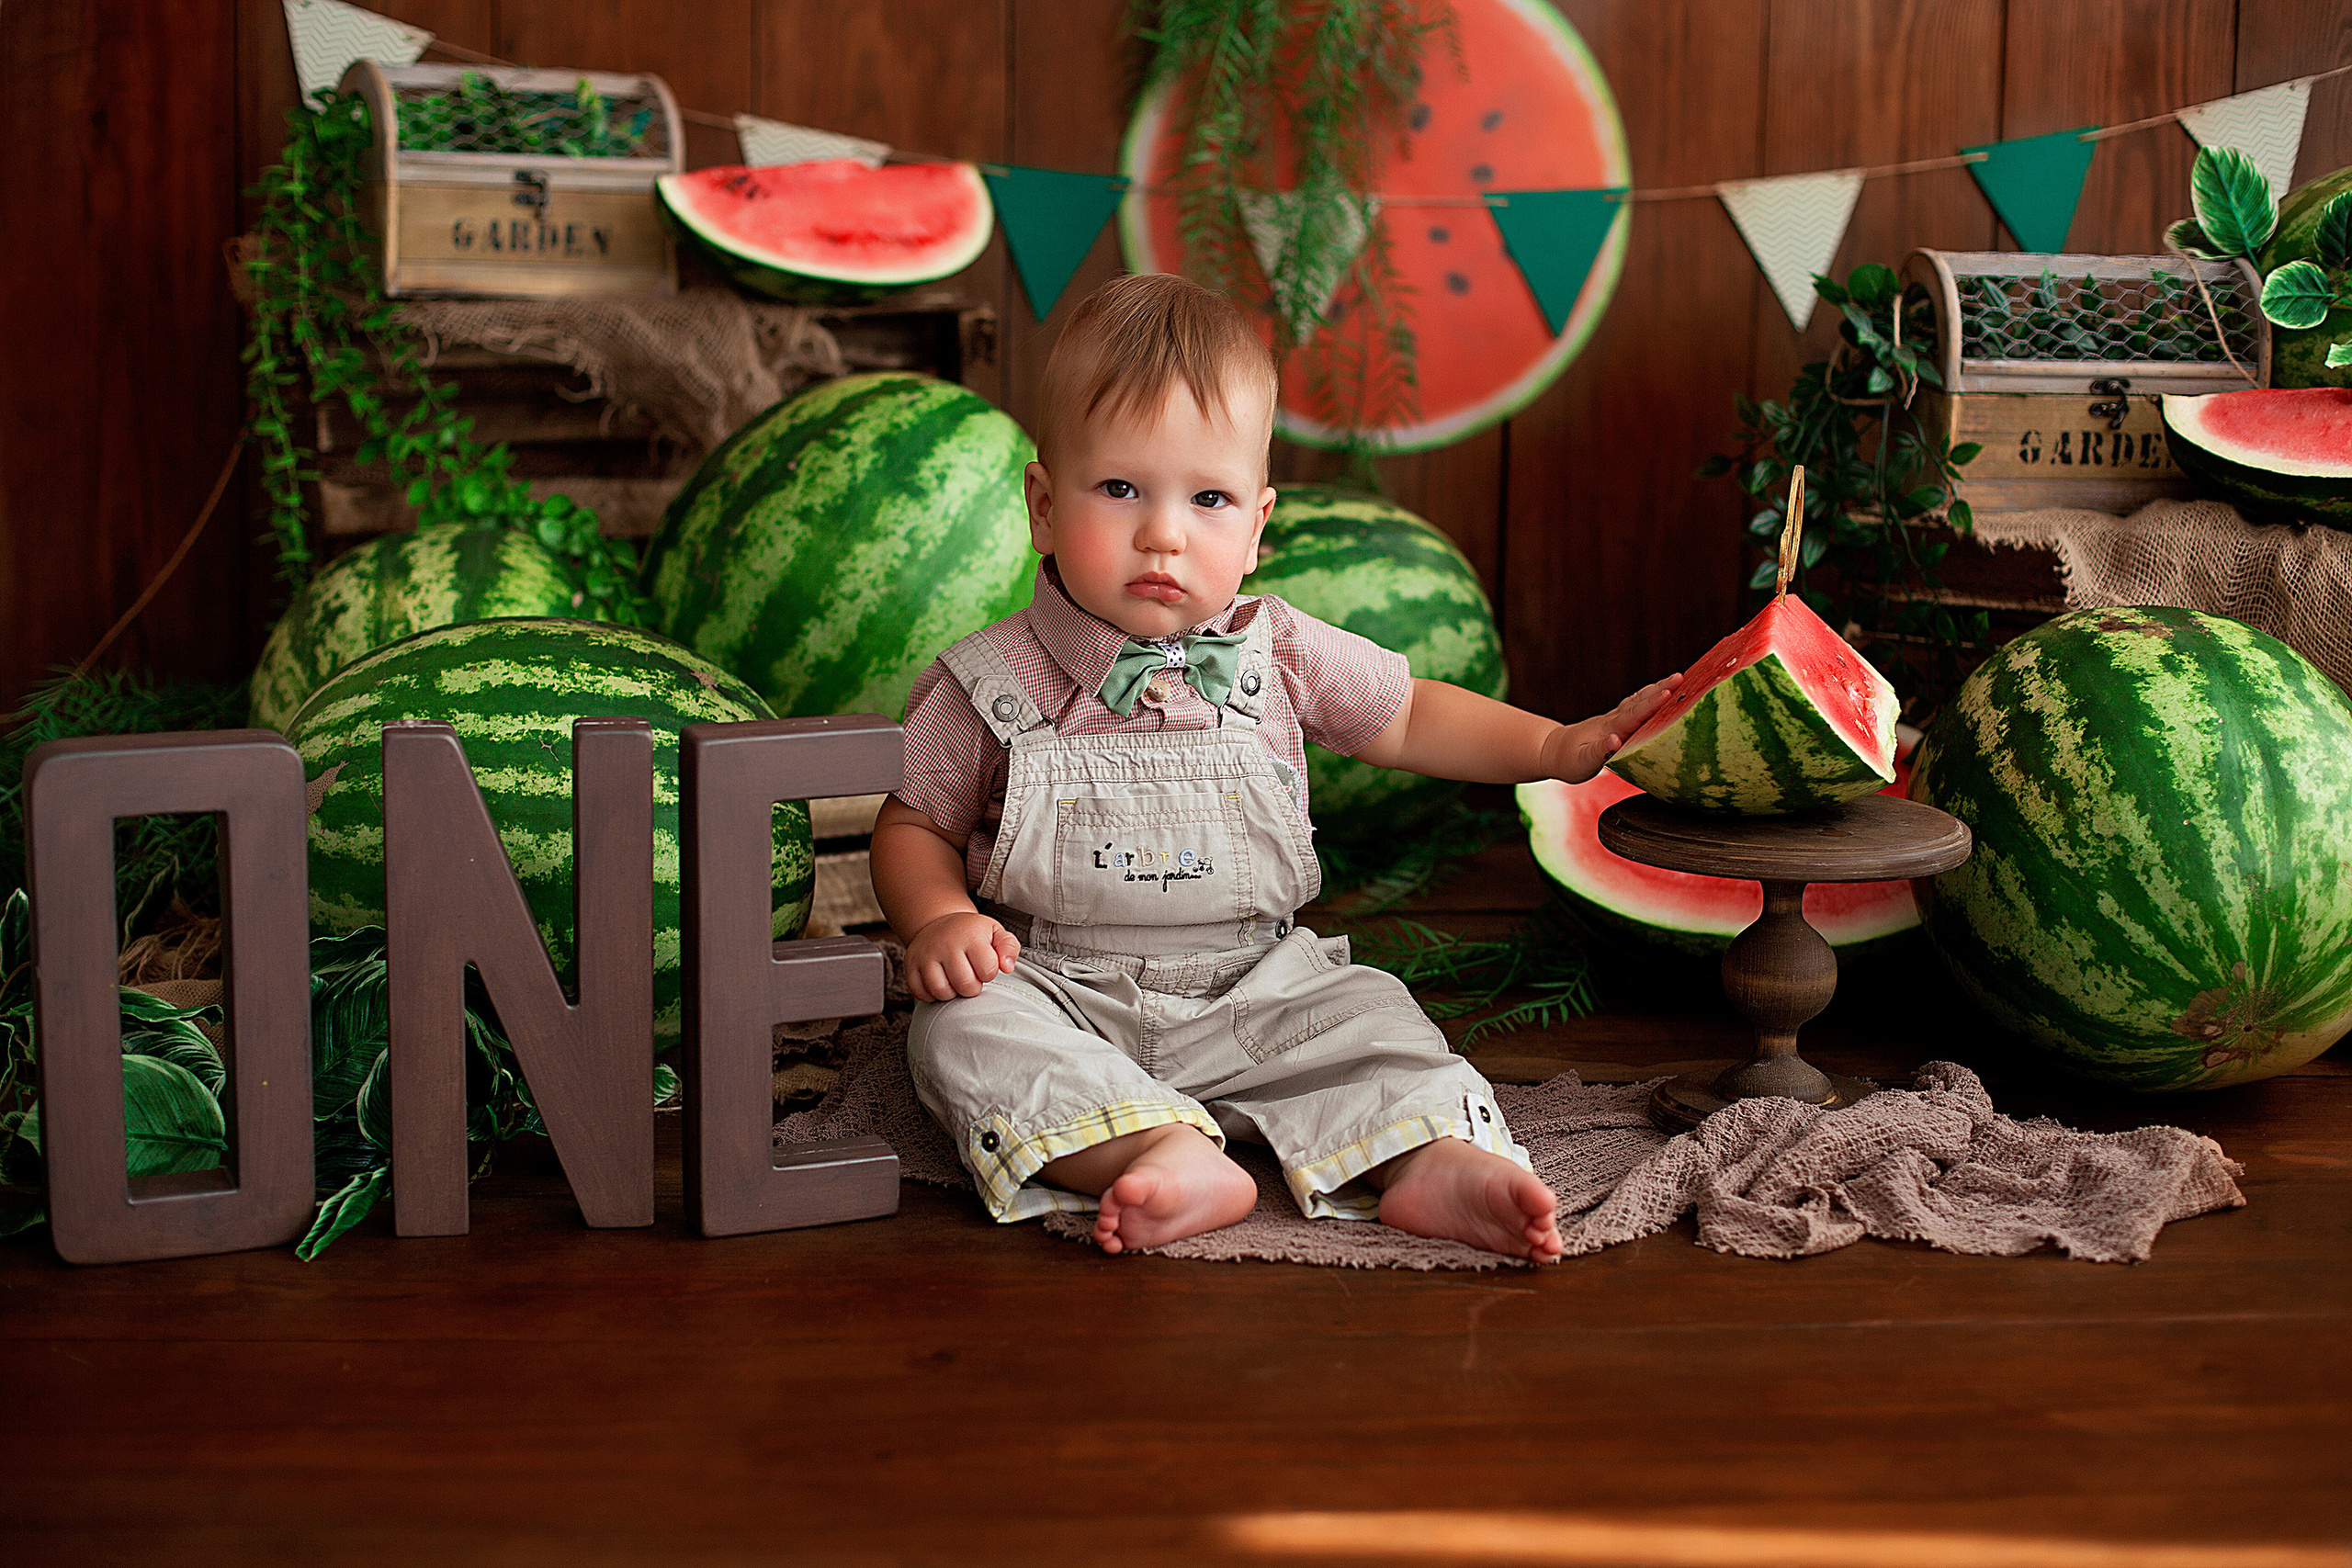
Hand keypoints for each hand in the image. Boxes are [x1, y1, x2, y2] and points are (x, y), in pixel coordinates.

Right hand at [905, 911, 1020, 1001]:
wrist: (939, 923)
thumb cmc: (971, 933)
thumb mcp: (995, 932)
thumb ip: (1009, 947)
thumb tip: (1007, 967)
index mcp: (970, 936)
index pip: (987, 970)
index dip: (989, 973)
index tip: (984, 966)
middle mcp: (946, 944)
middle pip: (965, 984)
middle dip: (972, 988)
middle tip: (971, 977)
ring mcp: (925, 955)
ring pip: (940, 991)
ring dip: (952, 993)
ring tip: (955, 981)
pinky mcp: (910, 965)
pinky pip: (920, 993)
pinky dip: (931, 995)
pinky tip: (940, 983)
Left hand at [1542, 672, 1683, 783]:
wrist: (1556, 750)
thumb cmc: (1569, 760)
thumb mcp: (1580, 762)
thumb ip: (1598, 753)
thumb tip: (1615, 741)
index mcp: (1610, 729)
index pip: (1634, 715)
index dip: (1651, 704)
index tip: (1668, 693)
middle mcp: (1615, 719)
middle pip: (1641, 701)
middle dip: (1661, 689)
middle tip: (1682, 677)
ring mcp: (1617, 717)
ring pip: (1640, 699)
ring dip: (1659, 688)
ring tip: (1681, 678)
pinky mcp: (1619, 719)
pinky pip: (1639, 704)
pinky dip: (1653, 695)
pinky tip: (1666, 689)